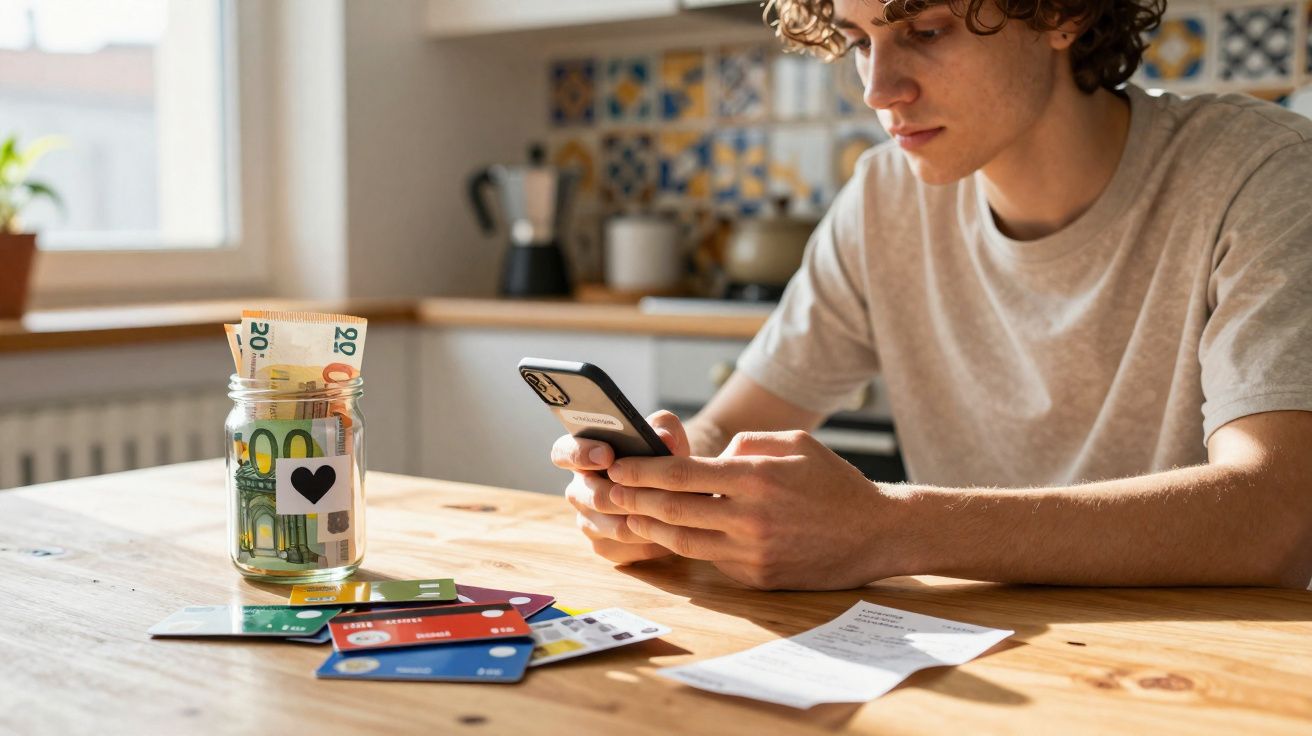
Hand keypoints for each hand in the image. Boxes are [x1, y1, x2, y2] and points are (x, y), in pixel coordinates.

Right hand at [551, 411, 690, 564]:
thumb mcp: (664, 433)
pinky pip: (624, 549)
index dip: (581, 454)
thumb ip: (663, 427)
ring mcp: (587, 520)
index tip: (608, 455)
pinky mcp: (602, 545)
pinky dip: (650, 542)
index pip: (563, 452)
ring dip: (646, 521)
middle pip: (595, 497)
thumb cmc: (660, 455)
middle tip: (656, 493)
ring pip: (615, 527)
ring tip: (673, 514)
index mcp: (583, 455)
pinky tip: (670, 533)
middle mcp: (578, 489)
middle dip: (628, 496)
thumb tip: (663, 438)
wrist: (674, 490)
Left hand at [606, 430, 911, 589]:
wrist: (876, 533)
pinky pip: (711, 559)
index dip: (643, 471)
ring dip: (649, 528)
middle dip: (633, 499)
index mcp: (756, 478)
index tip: (618, 465)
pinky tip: (670, 533)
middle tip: (606, 490)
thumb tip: (708, 459)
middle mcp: (750, 518)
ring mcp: (753, 552)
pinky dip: (689, 544)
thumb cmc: (832, 482)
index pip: (683, 474)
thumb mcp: (793, 443)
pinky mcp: (758, 577)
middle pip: (673, 510)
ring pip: (683, 541)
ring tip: (626, 513)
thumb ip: (745, 444)